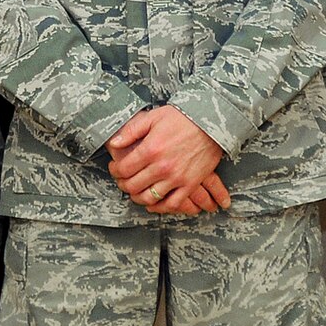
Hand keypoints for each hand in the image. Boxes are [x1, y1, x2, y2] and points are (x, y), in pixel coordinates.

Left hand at [107, 106, 223, 212]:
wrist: (212, 123)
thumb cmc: (182, 118)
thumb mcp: (153, 117)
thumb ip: (131, 131)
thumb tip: (114, 143)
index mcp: (151, 149)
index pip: (124, 169)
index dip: (115, 170)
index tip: (115, 168)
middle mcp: (162, 167)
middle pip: (133, 186)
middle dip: (123, 184)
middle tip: (122, 180)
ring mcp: (176, 178)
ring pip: (149, 198)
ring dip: (138, 198)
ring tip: (136, 192)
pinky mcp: (190, 184)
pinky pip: (172, 204)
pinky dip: (160, 207)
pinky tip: (153, 204)